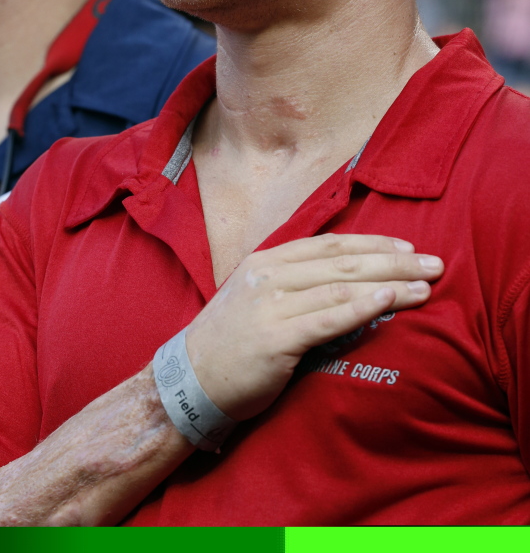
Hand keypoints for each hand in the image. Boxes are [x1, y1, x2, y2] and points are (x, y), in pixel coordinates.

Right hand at [186, 233, 442, 419]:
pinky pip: (325, 319)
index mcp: (267, 260)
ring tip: (425, 286)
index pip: (330, 244)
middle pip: (343, 261)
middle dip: (393, 261)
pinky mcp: (274, 338)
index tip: (407, 245)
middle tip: (433, 262)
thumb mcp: (258, 298)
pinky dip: (360, 308)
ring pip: (340, 286)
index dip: (372, 242)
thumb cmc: (230, 343)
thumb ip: (296, 284)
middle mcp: (269, 275)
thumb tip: (347, 279)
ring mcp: (269, 305)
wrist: (189, 381)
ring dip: (389, 285)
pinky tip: (388, 303)